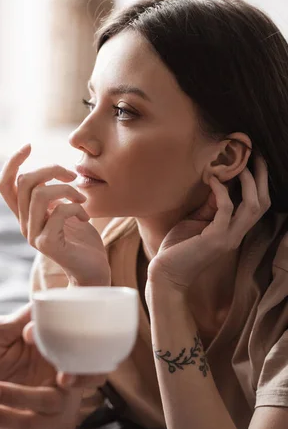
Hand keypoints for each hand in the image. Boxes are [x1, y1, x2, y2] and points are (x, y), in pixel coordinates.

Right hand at [0, 145, 110, 286]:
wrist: (94, 271)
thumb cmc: (83, 240)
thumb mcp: (66, 211)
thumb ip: (54, 196)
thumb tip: (54, 172)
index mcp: (26, 215)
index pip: (5, 184)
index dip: (12, 162)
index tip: (29, 146)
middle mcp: (25, 224)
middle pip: (24, 182)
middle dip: (51, 169)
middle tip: (72, 175)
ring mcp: (34, 235)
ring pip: (40, 194)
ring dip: (67, 189)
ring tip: (82, 198)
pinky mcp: (48, 244)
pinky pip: (59, 211)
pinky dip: (76, 207)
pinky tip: (86, 218)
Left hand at [0, 303, 105, 428]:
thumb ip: (16, 321)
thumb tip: (39, 303)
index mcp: (60, 345)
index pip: (84, 339)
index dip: (70, 336)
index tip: (29, 333)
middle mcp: (65, 371)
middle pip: (94, 375)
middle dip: (81, 376)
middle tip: (61, 377)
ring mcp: (56, 400)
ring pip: (51, 401)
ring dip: (19, 396)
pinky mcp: (40, 423)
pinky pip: (30, 423)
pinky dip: (6, 417)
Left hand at [147, 156, 270, 291]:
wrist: (165, 274)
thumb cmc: (177, 249)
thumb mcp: (195, 222)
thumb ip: (210, 207)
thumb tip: (219, 183)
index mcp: (233, 231)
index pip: (257, 204)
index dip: (258, 182)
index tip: (252, 159)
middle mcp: (236, 234)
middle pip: (262, 202)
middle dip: (261, 176)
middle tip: (253, 154)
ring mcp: (228, 238)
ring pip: (252, 205)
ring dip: (247, 182)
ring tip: (237, 164)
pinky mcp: (215, 239)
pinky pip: (226, 209)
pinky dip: (221, 192)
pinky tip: (212, 180)